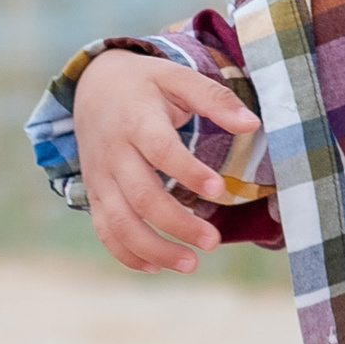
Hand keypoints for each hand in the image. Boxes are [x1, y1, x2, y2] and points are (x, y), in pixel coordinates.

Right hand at [72, 52, 257, 273]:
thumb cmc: (145, 84)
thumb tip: (252, 123)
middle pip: (141, 196)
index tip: (220, 189)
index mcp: (137, 120)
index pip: (161, 151)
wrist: (92, 85)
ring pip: (120, 221)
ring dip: (153, 249)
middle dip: (177, 224)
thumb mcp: (177, 76)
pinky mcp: (95, 194)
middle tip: (213, 242)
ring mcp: (101, 177)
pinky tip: (156, 267)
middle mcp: (114, 153)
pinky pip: (104, 230)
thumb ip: (215, 98)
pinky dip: (126, 254)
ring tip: (191, 264)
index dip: (189, 172)